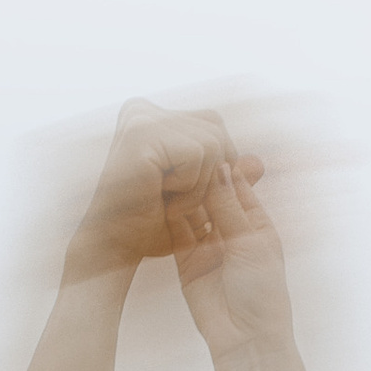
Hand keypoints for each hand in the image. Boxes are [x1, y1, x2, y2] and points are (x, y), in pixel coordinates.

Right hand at [63, 99, 255, 283]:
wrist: (110, 256)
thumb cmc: (150, 236)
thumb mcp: (201, 210)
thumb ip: (229, 185)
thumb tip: (260, 161)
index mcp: (156, 123)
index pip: (213, 126)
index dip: (220, 163)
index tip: (198, 200)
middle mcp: (146, 114)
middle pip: (215, 130)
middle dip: (210, 178)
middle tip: (178, 206)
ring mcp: (141, 119)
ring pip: (211, 142)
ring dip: (198, 188)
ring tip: (169, 205)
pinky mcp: (139, 134)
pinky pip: (194, 153)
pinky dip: (188, 187)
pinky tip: (159, 200)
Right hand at [171, 149, 295, 362]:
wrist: (244, 339)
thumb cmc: (261, 292)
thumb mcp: (249, 242)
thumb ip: (229, 205)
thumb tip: (219, 166)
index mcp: (255, 222)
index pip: (235, 184)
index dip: (220, 165)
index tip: (202, 143)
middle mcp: (230, 229)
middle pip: (210, 193)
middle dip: (196, 175)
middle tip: (176, 150)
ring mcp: (207, 244)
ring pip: (190, 209)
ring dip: (179, 193)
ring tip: (163, 168)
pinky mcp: (186, 260)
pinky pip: (175, 231)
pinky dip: (167, 214)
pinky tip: (155, 193)